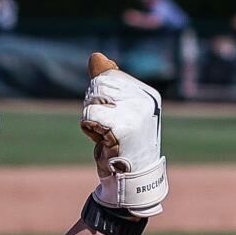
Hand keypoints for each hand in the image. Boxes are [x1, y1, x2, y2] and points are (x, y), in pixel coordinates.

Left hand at [80, 53, 167, 216]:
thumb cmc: (122, 142)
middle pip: (97, 86)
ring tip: (107, 135)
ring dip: (91, 120)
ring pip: (92, 100)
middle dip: (93, 108)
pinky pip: (89, 117)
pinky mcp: (123, 128)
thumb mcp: (116, 108)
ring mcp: (136, 114)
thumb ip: (106, 81)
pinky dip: (89, 130)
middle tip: (109, 129)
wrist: (131, 178)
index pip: (107, 77)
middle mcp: (145, 100)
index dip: (99, 99)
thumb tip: (96, 56)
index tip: (114, 119)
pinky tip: (104, 141)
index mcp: (147, 94)